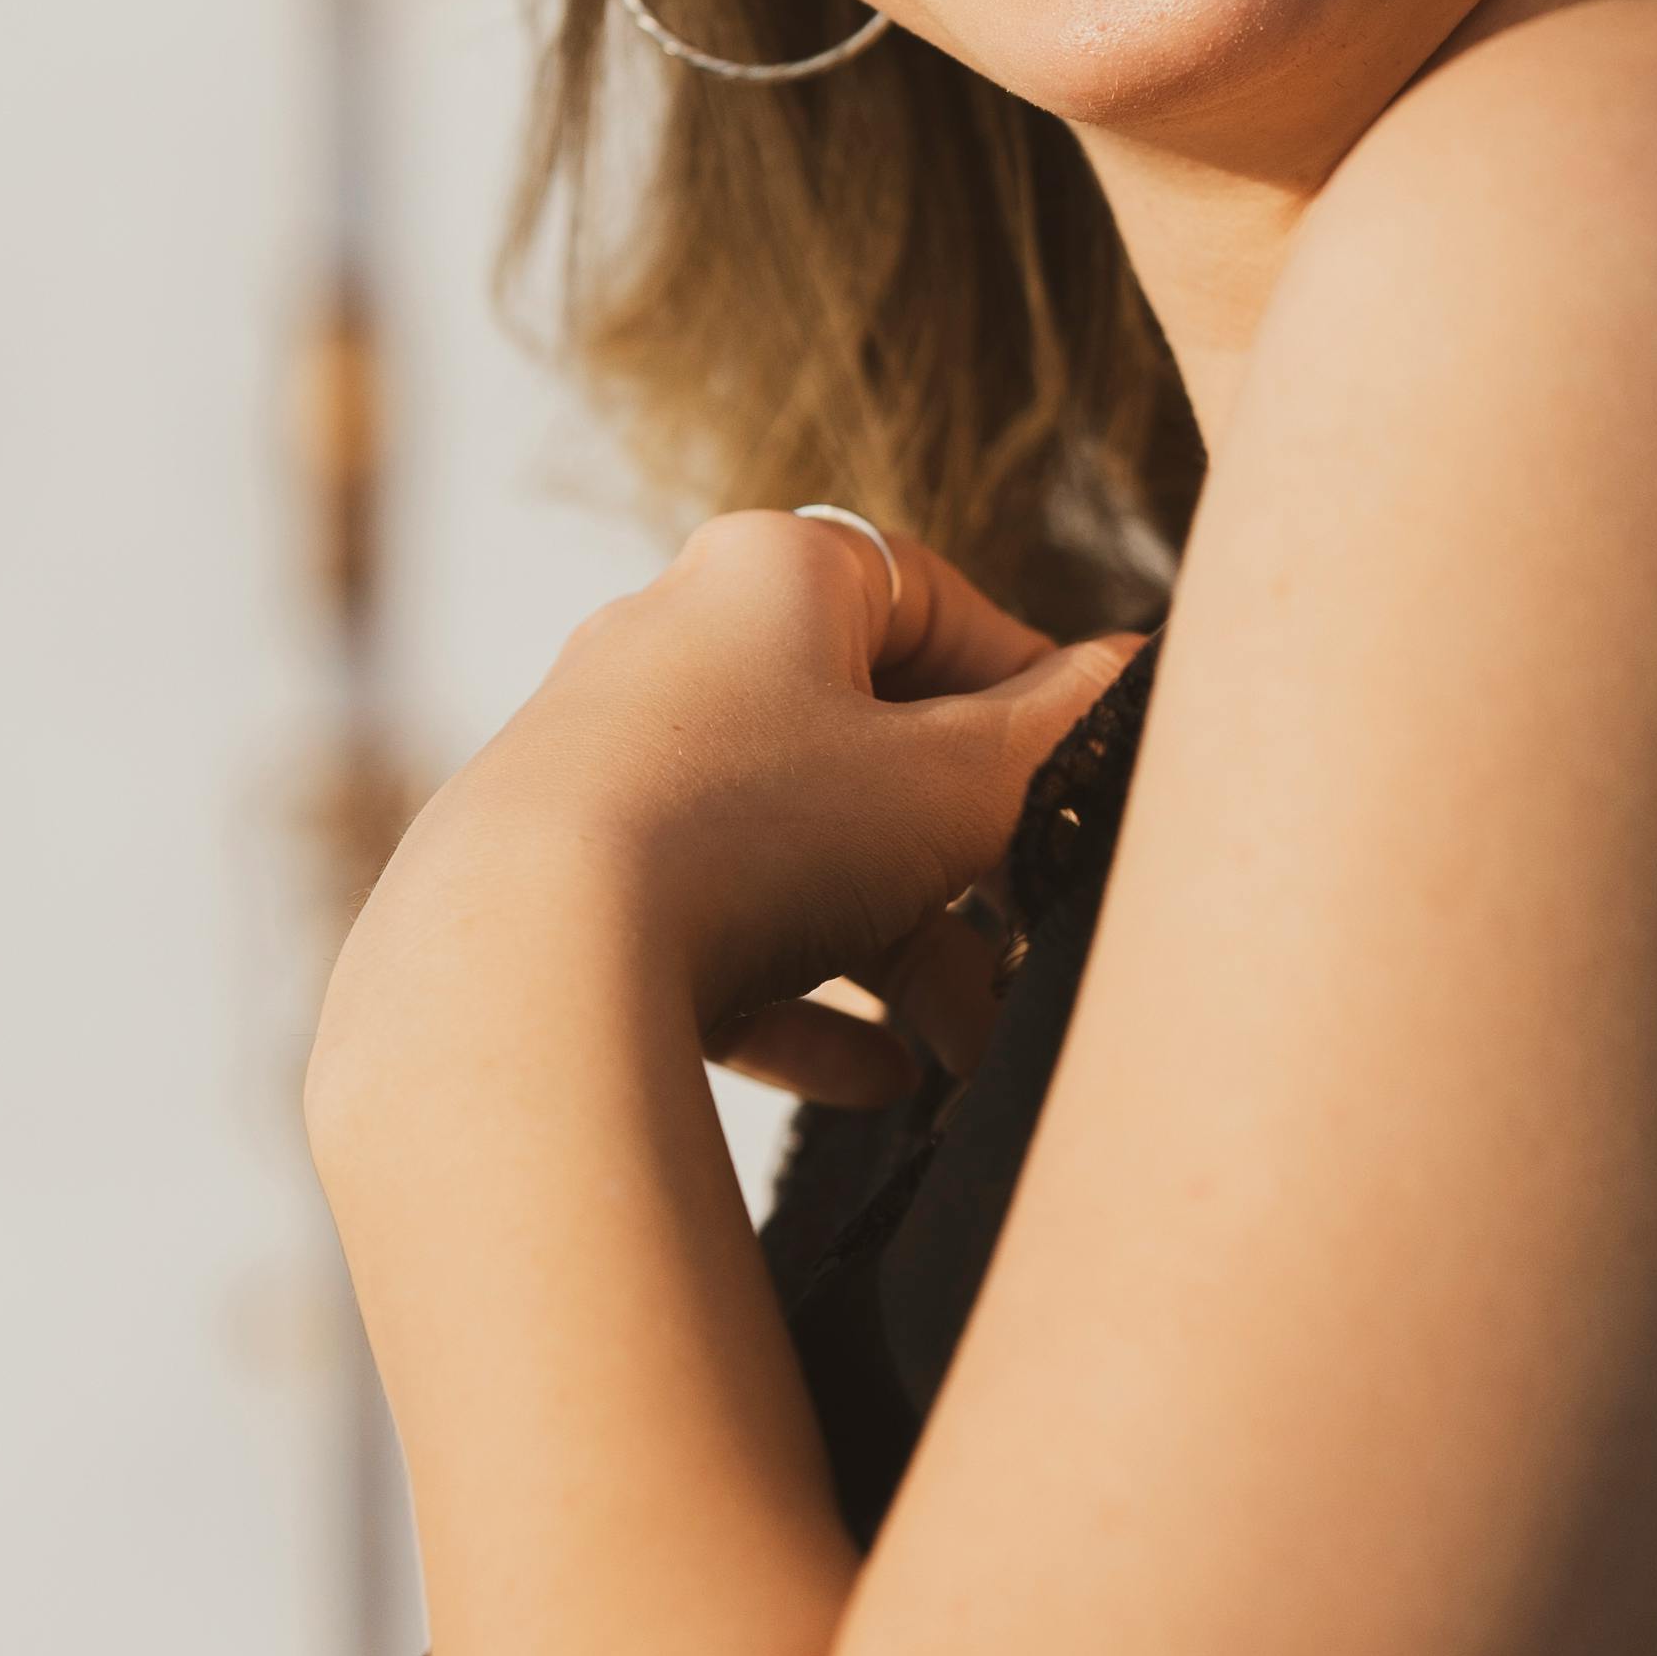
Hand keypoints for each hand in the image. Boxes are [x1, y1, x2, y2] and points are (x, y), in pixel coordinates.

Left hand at [309, 512, 1137, 1167]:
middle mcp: (669, 645)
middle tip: (1036, 940)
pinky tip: (875, 1081)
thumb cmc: (756, 831)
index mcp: (769, 575)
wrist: (527, 961)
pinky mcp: (554, 883)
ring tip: (965, 1051)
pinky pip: (701, 930)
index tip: (1091, 776)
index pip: (932, 600)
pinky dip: (794, 995)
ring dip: (895, 951)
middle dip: (964, 865)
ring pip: (788, 851)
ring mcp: (601, 767)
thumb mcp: (952, 785)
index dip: (1029, 688)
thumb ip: (1052, 731)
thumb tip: (1129, 669)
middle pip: (861, 743)